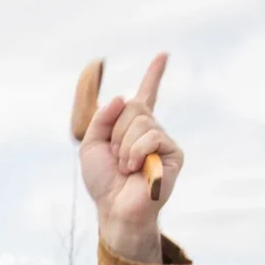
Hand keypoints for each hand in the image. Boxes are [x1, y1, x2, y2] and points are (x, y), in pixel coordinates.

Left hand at [80, 52, 182, 262]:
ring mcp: (163, 141)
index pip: (146, 95)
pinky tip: (135, 169)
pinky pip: (152, 136)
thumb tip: (123, 97)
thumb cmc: (103, 181)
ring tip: (125, 167)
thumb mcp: (90, 145)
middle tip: (116, 157)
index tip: (163, 55)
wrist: (114, 208)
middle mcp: (151, 130)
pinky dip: (136, 152)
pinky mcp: (173, 153)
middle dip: (116, 131)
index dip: (154, 75)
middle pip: (134, 106)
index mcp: (133, 127)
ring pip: (141, 121)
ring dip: (124, 145)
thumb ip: (101, 119)